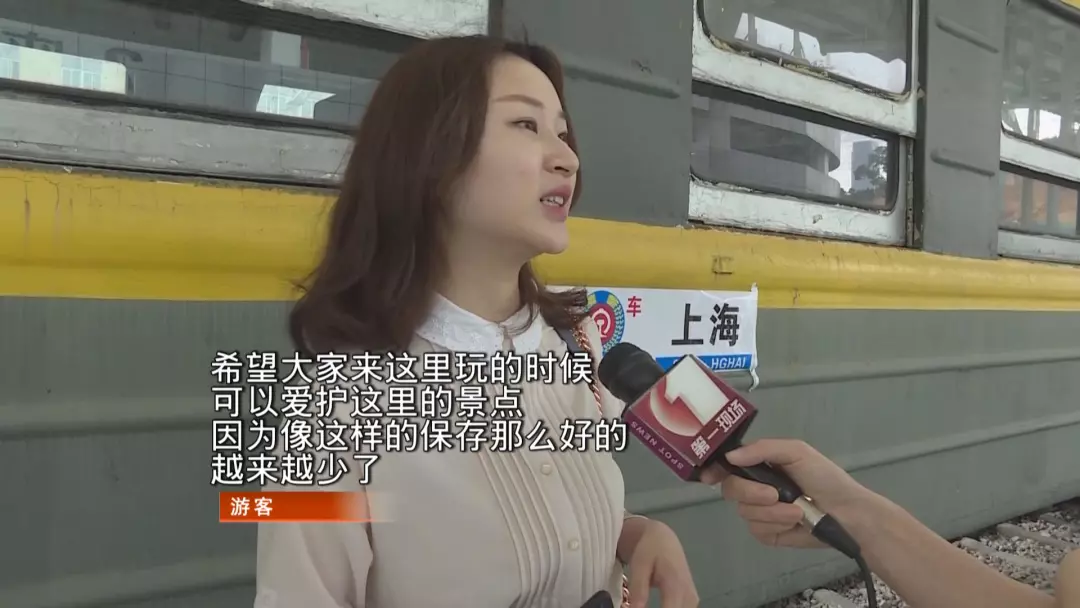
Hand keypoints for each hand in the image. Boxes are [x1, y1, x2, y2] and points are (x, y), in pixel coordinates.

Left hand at [624, 518, 698, 607]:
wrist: (664, 539)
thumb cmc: (649, 550)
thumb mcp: (638, 566)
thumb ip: (638, 590)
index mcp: (675, 585)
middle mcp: (689, 594)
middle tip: (640, 606)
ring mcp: (693, 598)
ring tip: (645, 604)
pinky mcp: (692, 600)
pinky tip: (659, 607)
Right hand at [699, 439, 877, 548]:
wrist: (848, 513)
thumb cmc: (825, 478)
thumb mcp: (797, 452)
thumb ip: (762, 449)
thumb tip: (730, 457)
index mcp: (760, 465)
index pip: (728, 466)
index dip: (714, 470)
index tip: (710, 477)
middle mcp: (756, 487)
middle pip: (731, 490)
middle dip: (751, 493)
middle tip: (774, 494)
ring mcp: (761, 512)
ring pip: (745, 512)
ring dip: (773, 512)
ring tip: (797, 510)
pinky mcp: (768, 534)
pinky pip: (757, 530)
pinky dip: (776, 525)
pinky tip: (794, 522)